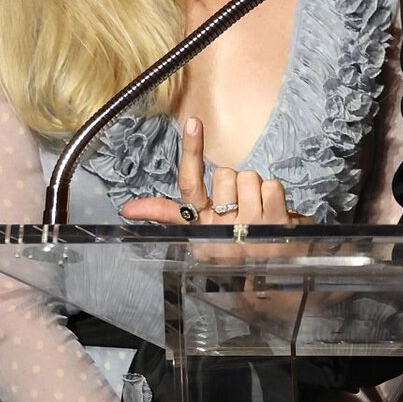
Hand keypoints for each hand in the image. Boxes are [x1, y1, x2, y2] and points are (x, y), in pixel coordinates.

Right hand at [119, 117, 307, 275]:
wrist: (269, 279)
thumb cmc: (230, 249)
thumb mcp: (197, 233)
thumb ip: (165, 214)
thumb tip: (126, 209)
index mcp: (200, 223)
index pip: (190, 182)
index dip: (191, 150)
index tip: (192, 122)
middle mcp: (222, 225)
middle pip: (225, 173)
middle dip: (234, 185)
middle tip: (240, 207)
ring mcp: (251, 223)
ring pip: (249, 177)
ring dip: (256, 190)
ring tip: (257, 213)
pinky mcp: (276, 222)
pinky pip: (272, 185)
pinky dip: (275, 196)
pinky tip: (274, 214)